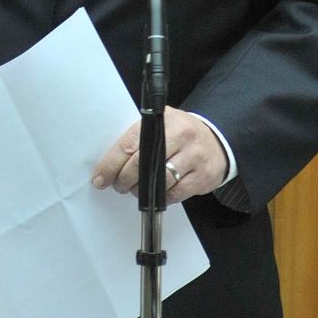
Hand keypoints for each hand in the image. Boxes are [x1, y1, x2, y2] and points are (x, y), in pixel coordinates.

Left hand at [91, 107, 228, 201]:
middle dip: (124, 179)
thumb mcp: (161, 125)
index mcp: (164, 119)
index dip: (112, 164)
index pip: (130, 143)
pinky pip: (174, 194)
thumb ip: (139, 137)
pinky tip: (157, 193)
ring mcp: (194, 157)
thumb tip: (110, 164)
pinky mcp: (202, 177)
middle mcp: (181, 135)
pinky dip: (161, 197)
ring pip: (158, 182)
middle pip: (142, 164)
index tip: (101, 178)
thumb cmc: (181, 133)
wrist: (217, 140)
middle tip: (119, 185)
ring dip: (141, 191)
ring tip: (137, 189)